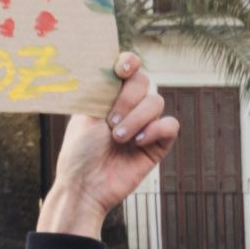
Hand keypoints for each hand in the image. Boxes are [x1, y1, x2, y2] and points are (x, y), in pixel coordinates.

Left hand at [35, 52, 177, 236]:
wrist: (85, 186)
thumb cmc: (78, 153)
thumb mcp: (84, 115)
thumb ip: (101, 89)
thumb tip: (111, 64)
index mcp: (109, 96)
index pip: (127, 68)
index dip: (129, 62)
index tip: (122, 69)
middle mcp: (128, 107)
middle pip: (143, 82)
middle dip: (127, 98)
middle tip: (110, 121)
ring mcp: (145, 124)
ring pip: (156, 102)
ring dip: (137, 117)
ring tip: (118, 137)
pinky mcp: (158, 144)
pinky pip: (170, 125)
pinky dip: (155, 129)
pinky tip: (137, 142)